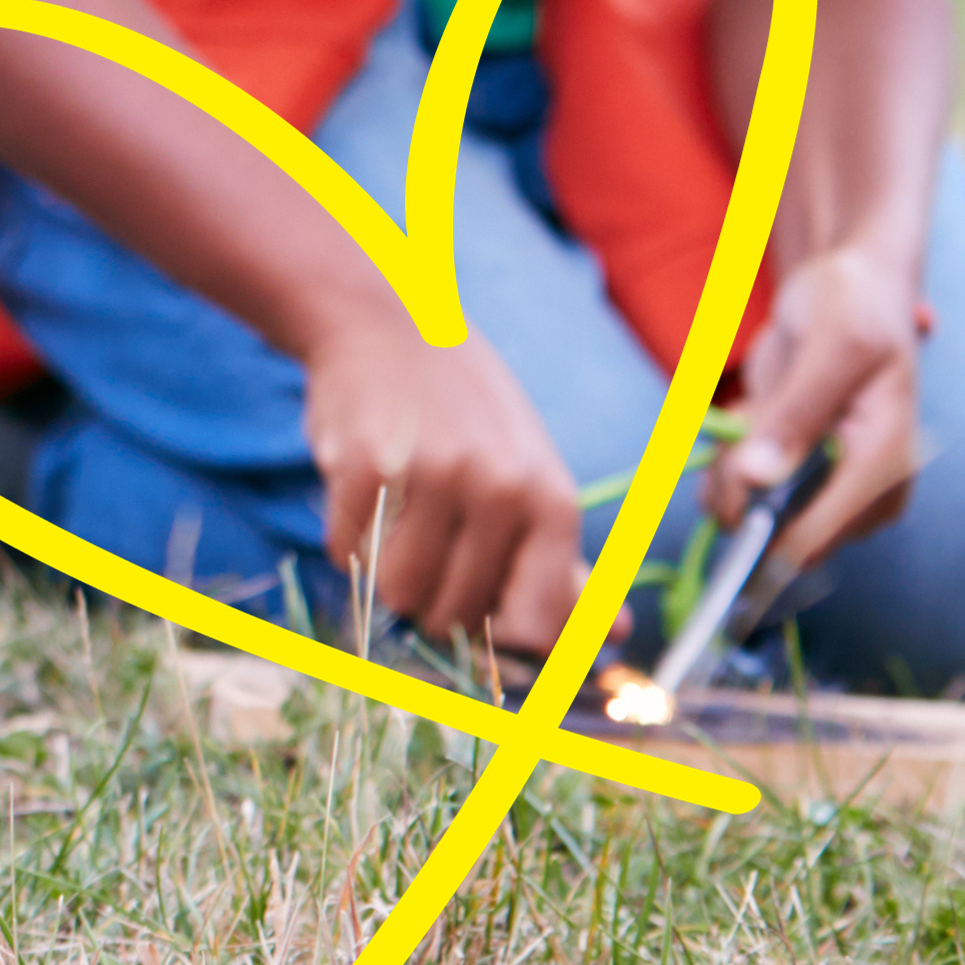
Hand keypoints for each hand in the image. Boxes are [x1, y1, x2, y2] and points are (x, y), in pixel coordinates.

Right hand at [301, 316, 584, 653]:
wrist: (388, 323)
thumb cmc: (468, 410)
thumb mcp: (530, 473)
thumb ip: (561, 559)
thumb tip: (618, 635)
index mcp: (550, 500)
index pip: (536, 626)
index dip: (503, 642)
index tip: (483, 624)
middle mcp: (498, 490)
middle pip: (457, 615)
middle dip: (434, 605)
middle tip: (427, 560)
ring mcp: (430, 477)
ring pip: (398, 592)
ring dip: (386, 577)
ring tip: (393, 532)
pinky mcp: (363, 466)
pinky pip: (346, 552)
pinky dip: (345, 542)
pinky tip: (360, 502)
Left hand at [709, 232, 928, 572]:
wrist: (844, 287)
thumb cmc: (853, 309)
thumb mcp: (832, 348)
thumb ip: (796, 414)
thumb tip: (758, 480)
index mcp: (884, 465)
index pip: (821, 536)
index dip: (765, 533)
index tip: (726, 493)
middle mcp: (858, 486)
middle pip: (779, 528)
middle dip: (739, 488)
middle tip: (736, 432)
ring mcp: (823, 478)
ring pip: (753, 508)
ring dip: (725, 471)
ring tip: (741, 416)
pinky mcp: (793, 465)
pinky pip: (741, 485)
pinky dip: (723, 458)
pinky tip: (739, 418)